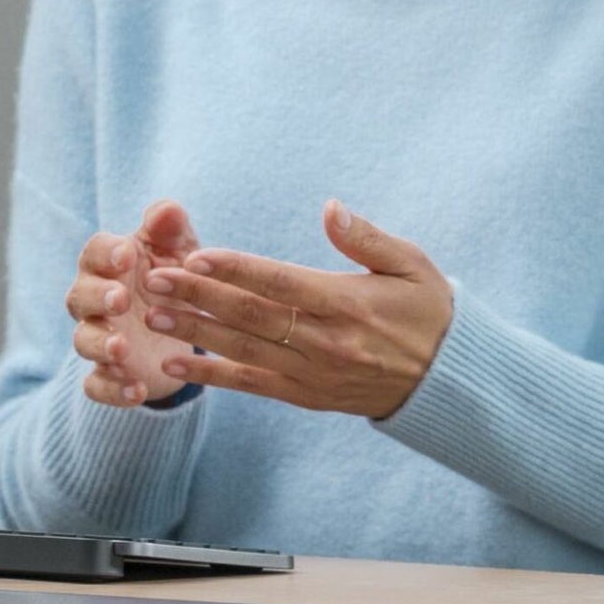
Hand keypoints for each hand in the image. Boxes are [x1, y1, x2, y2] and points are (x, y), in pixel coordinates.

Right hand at [65, 199, 207, 405]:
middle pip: (78, 297)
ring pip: (83, 342)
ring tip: (122, 349)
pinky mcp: (110, 375)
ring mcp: (101, 339)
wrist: (186, 327)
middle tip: (121, 299)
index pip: (94, 253)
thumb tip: (168, 210)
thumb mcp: (179, 249)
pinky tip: (137, 390)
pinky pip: (96, 386)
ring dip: (100, 345)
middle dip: (97, 298)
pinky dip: (112, 390)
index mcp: (109, 265)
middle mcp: (96, 302)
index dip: (106, 254)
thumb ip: (170, 228)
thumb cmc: (174, 276)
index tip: (127, 255)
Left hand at [136, 200, 453, 419]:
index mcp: (349, 303)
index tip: (197, 254)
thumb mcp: (412, 264)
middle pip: (252, 316)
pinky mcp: (307, 396)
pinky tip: (175, 365)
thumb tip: (330, 207)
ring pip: (244, 351)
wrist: (450, 382)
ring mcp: (314, 373)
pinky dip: (212, 375)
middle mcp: (327, 341)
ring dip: (194, 333)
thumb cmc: (429, 311)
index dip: (237, 269)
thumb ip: (366, 238)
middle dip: (199, 296)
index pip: (281, 282)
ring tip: (152, 316)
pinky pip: (252, 386)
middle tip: (154, 279)